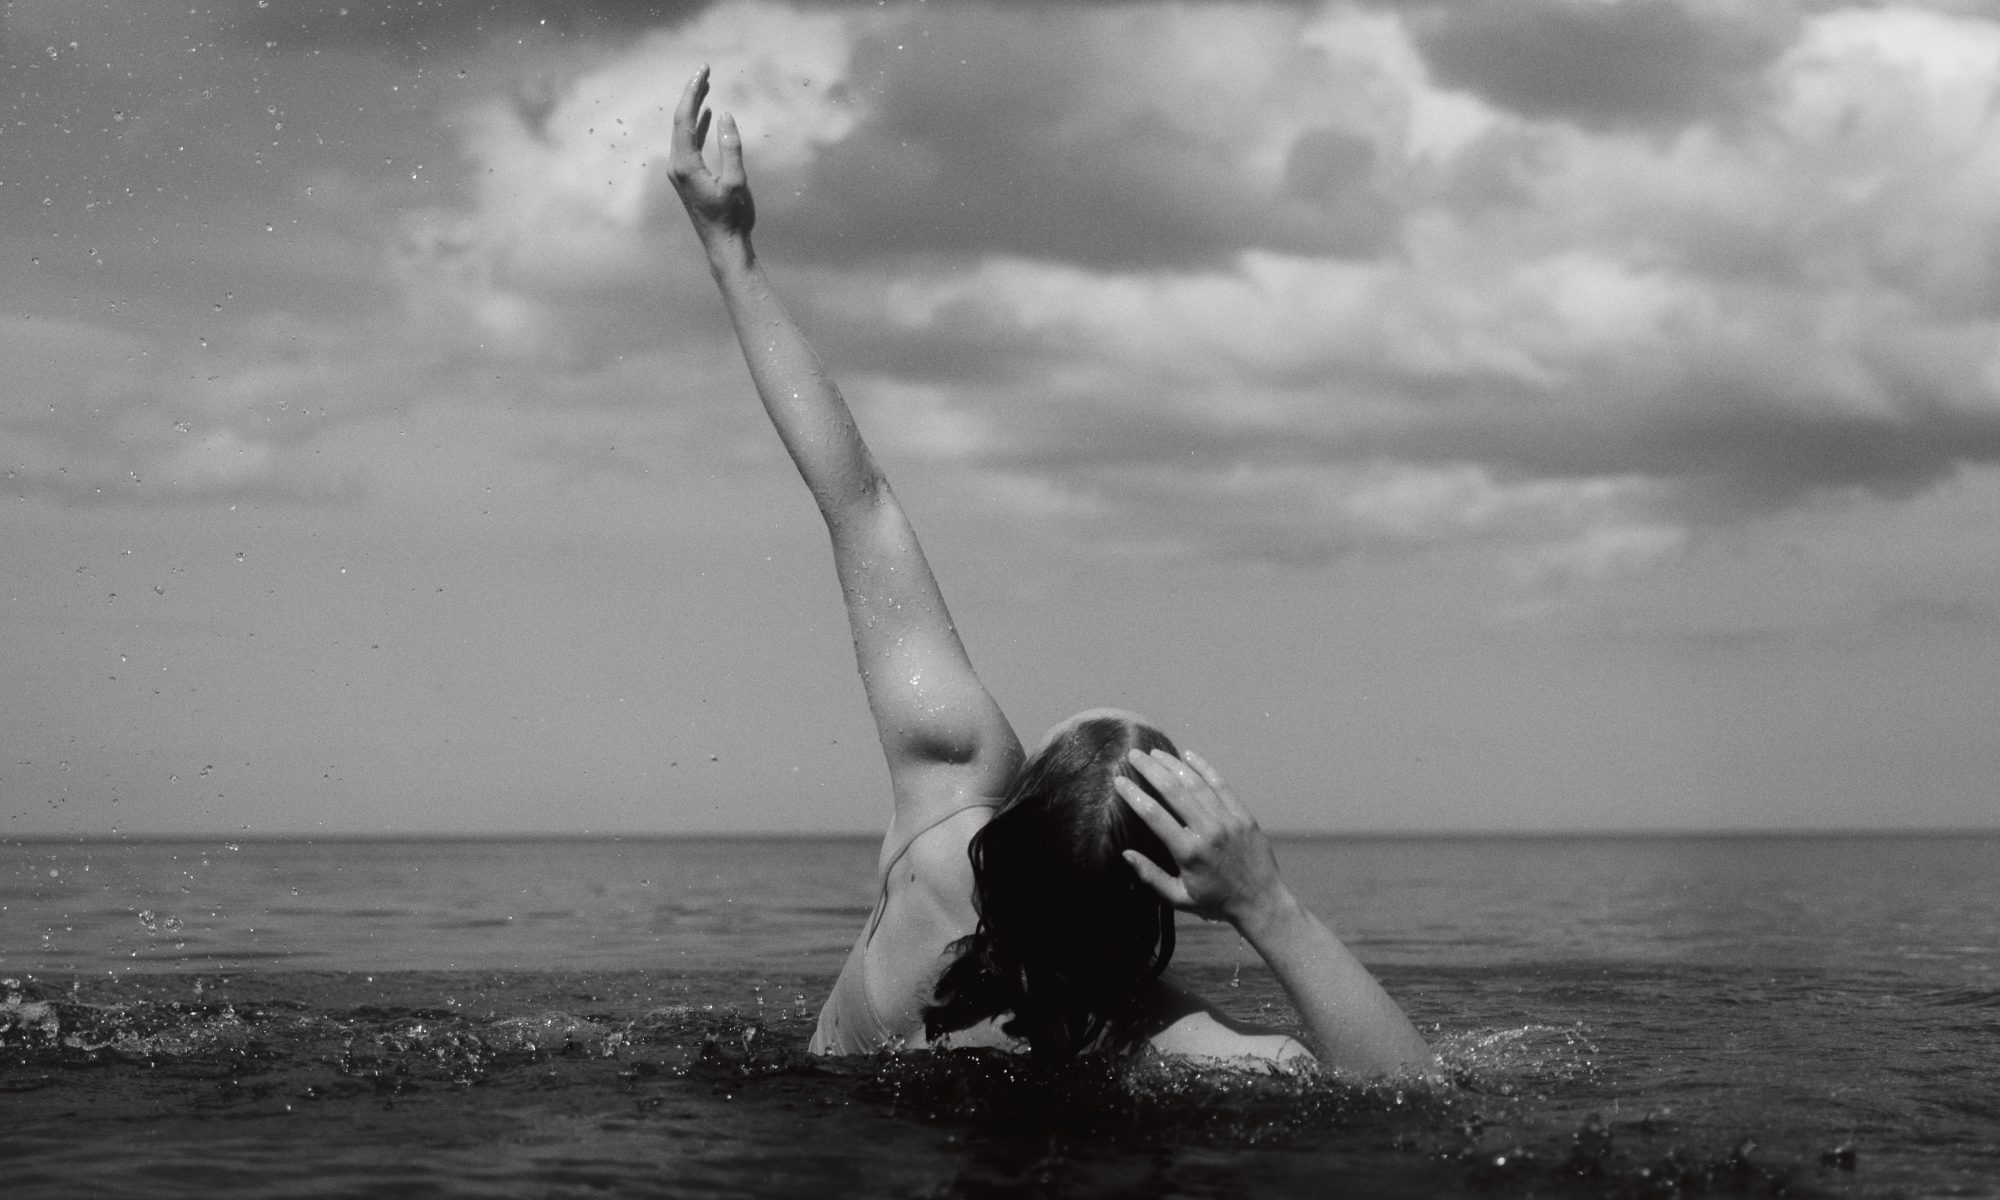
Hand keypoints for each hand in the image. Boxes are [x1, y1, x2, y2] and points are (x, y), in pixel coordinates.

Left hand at [667, 65, 754, 243]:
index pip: (684, 118)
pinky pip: (688, 142)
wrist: (723, 246)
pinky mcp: (686, 176)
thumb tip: (725, 116)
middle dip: (692, 94)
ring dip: (695, 107)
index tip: (703, 70)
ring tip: (706, 85)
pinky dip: (697, 125)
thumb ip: (731, 147)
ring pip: (683, 130)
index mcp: (685, 165)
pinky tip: (707, 114)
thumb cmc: (732, 218)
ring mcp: (679, 171)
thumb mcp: (736, 181)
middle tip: (705, 69)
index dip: (693, 92)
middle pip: (680, 120)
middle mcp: (676, 166)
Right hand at [1114, 748, 1291, 932]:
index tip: (1119, 781)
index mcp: (1189, 852)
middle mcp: (1208, 831)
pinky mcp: (1243, 816)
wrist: (1262, 901)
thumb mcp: (1179, 898)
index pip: (1154, 815)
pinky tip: (1189, 755)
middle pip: (1173, 790)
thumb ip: (1151, 876)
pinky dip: (1204, 768)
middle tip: (1134, 755)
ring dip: (1173, 764)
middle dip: (1150, 769)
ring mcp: (1228, 820)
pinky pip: (1221, 785)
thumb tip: (1126, 854)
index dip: (1133, 795)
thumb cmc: (1216, 902)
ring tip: (1155, 753)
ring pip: (1196, 783)